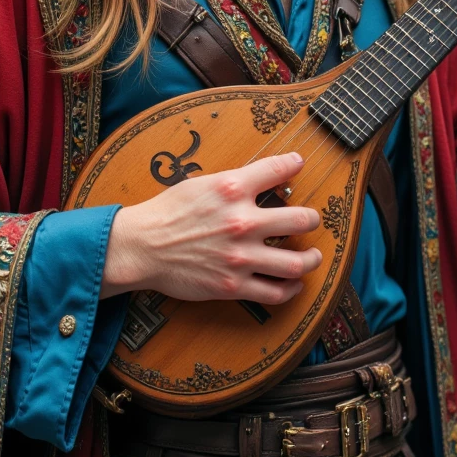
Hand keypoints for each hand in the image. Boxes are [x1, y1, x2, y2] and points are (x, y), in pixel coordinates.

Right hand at [101, 151, 321, 302]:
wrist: (142, 247)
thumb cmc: (168, 213)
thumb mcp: (201, 184)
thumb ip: (235, 182)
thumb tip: (262, 177)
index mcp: (232, 189)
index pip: (277, 170)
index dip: (294, 164)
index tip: (299, 164)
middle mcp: (241, 222)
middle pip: (301, 220)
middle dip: (313, 219)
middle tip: (313, 220)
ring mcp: (240, 257)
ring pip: (296, 263)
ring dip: (312, 259)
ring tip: (315, 256)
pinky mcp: (233, 286)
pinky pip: (275, 292)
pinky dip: (291, 289)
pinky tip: (294, 283)